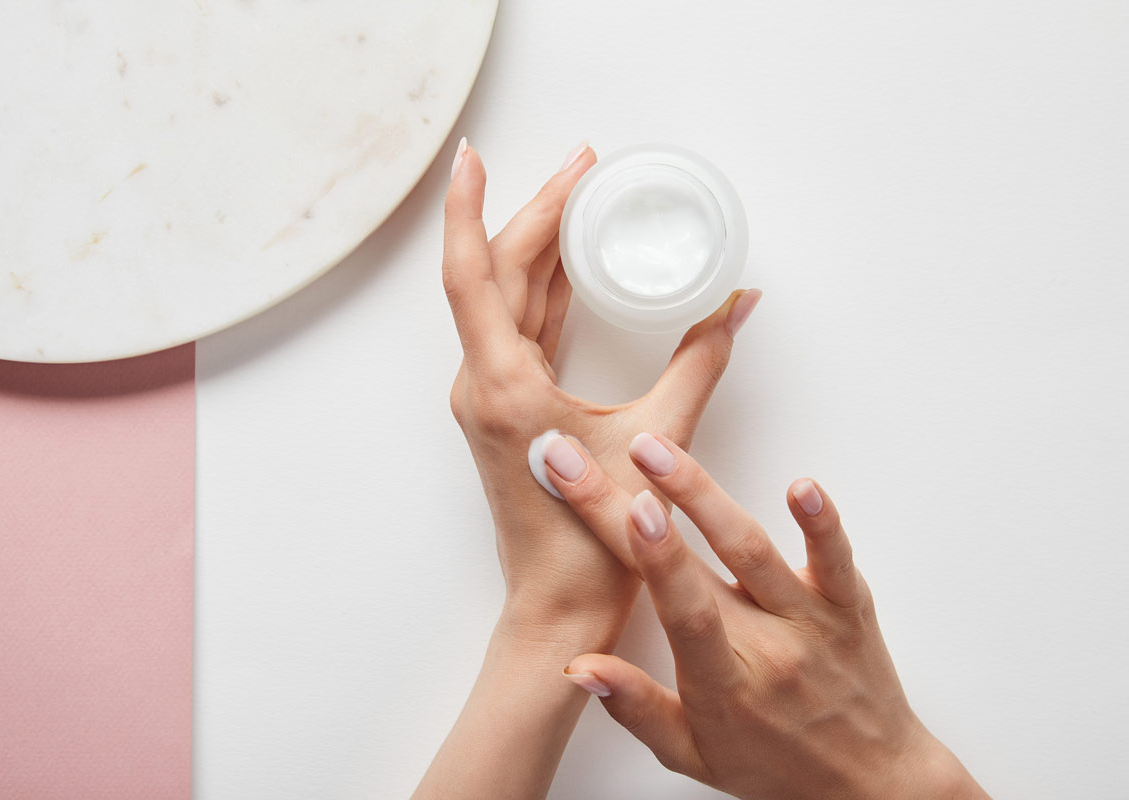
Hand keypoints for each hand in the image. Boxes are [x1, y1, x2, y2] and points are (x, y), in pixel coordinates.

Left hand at [444, 138, 762, 646]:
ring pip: (503, 301)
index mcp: (502, 384)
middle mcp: (482, 384)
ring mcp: (490, 398)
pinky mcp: (507, 411)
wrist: (558, 609)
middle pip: (495, 273)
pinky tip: (569, 267)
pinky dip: (543, 292)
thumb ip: (701, 363)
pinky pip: (517, 332)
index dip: (471, 205)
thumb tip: (739, 303)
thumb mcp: (658, 441)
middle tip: (583, 165)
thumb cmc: (597, 544)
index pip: (473, 272)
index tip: (476, 154)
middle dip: (536, 211)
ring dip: (537, 247)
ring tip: (578, 196)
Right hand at [546, 432, 989, 799]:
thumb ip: (635, 707)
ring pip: (753, 548)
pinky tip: (800, 485)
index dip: (656, 561)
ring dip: (700, 491)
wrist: (873, 782)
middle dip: (636, 503)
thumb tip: (579, 667)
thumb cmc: (774, 766)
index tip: (628, 512)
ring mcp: (812, 621)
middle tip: (583, 459)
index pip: (683, 613)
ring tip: (654, 449)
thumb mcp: (692, 752)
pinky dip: (820, 521)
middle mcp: (769, 649)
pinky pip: (834, 557)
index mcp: (725, 687)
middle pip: (697, 566)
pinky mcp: (848, 602)